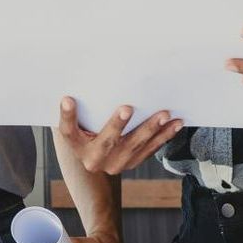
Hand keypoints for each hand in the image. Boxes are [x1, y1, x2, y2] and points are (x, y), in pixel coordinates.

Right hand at [57, 97, 183, 174]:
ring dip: (151, 130)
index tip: (67, 99)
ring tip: (164, 114)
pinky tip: (175, 124)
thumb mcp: (77, 120)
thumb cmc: (85, 127)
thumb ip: (76, 106)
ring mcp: (115, 164)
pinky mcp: (132, 163)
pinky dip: (163, 136)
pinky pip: (149, 149)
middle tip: (127, 107)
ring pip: (134, 147)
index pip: (67, 131)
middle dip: (117, 125)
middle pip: (106, 141)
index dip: (67, 116)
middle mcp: (94, 159)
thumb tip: (77, 79)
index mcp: (76, 145)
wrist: (95, 155)